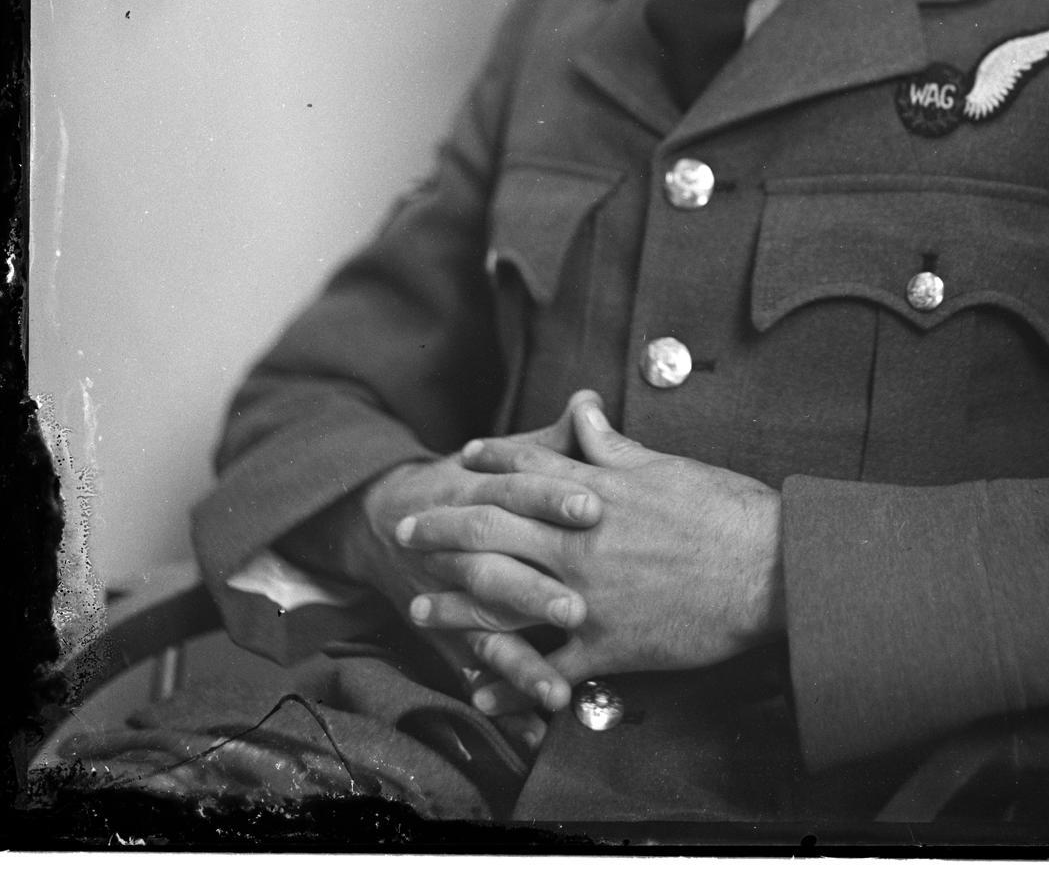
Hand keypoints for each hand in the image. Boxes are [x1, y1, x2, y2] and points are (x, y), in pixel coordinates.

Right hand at [289, 392, 605, 695]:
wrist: (382, 517)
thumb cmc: (469, 482)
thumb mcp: (505, 458)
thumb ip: (551, 439)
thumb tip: (590, 400)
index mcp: (480, 491)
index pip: (518, 491)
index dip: (552, 496)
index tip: (594, 505)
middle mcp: (461, 544)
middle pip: (496, 563)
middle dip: (535, 589)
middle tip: (580, 611)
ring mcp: (451, 594)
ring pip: (482, 625)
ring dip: (518, 658)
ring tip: (558, 684)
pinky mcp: (451, 632)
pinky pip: (475, 667)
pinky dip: (505, 696)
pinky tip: (536, 721)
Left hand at [399, 395, 784, 714]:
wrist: (768, 569)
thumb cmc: (724, 510)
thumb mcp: (665, 465)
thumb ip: (613, 445)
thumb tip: (583, 409)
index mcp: (594, 491)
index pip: (527, 467)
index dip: (490, 459)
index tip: (462, 458)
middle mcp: (579, 541)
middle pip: (492, 529)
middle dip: (443, 527)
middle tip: (407, 529)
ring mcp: (588, 596)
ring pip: (502, 600)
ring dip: (455, 604)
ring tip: (419, 608)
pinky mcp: (609, 645)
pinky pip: (547, 669)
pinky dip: (511, 682)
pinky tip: (481, 690)